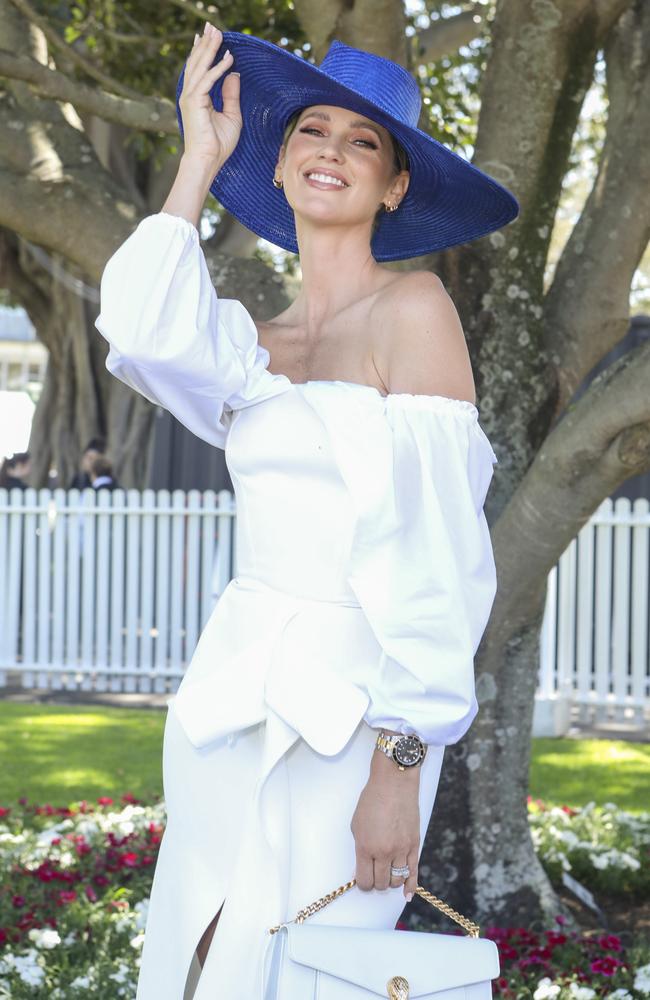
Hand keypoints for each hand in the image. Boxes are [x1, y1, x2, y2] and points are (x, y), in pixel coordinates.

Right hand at [178, 22, 241, 168]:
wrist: (207, 160)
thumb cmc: (218, 144)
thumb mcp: (231, 115)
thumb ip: (231, 95)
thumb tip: (234, 74)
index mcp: (196, 97)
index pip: (199, 69)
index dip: (204, 52)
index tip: (210, 36)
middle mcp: (190, 94)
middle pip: (197, 63)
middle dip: (205, 44)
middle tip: (212, 26)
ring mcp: (189, 97)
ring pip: (200, 66)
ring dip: (210, 49)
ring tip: (217, 33)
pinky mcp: (194, 102)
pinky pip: (207, 80)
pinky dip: (218, 68)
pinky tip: (229, 58)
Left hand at [350, 749, 420, 900]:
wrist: (394, 783)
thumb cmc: (372, 800)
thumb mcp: (356, 824)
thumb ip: (360, 848)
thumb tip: (362, 867)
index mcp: (365, 847)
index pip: (364, 880)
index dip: (362, 883)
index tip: (363, 880)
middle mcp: (383, 852)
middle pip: (380, 883)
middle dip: (376, 883)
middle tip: (374, 876)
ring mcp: (401, 849)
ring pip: (396, 881)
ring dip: (390, 882)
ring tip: (387, 875)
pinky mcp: (414, 845)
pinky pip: (414, 873)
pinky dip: (410, 887)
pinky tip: (407, 895)